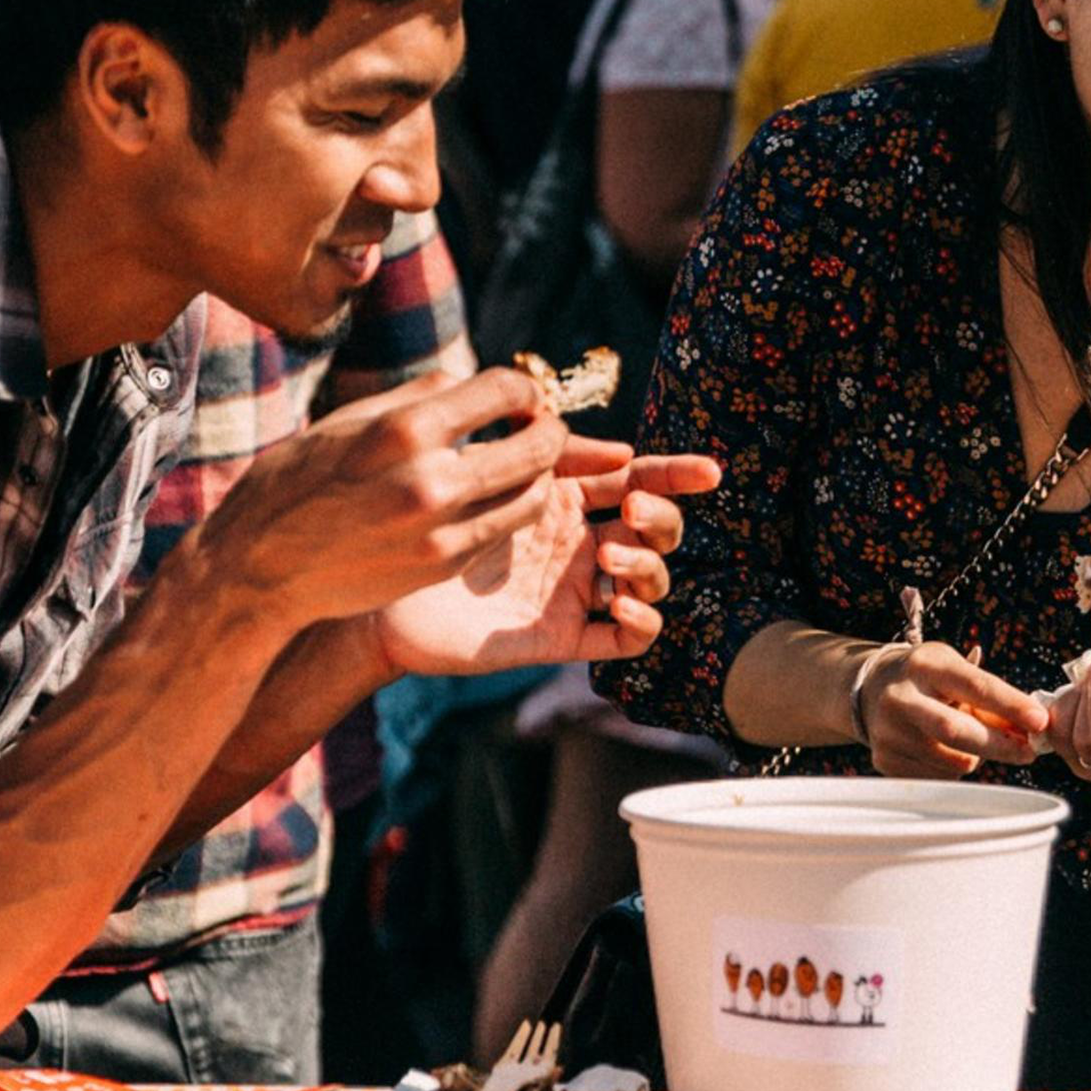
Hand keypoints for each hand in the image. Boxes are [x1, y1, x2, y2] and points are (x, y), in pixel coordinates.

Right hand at [172, 364, 574, 639]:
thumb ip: (420, 396)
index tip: (522, 396)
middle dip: (548, 430)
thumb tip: (474, 380)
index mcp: (406, 430)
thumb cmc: (298, 480)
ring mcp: (442, 530)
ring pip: (533, 494)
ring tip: (524, 464)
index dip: (525, 390)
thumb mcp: (350, 419)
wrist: (259, 565)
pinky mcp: (443, 565)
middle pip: (536, 446)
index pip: (506, 391)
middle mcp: (432, 481)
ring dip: (540, 474)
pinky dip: (510, 509)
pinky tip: (495, 497)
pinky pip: (503, 529)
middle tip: (541, 426)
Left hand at [370, 433, 722, 676]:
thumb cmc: (429, 524)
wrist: (380, 591)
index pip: (637, 481)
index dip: (677, 475)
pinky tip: (621, 605)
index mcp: (567, 501)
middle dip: (661, 517)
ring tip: (609, 558)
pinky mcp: (563, 637)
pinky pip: (625, 640)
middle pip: (655, 530)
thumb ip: (553, 458)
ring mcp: (575, 592)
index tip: (709, 471)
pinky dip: (642, 622)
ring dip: (647, 565)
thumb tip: (622, 450)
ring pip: (651, 581)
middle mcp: (580, 546)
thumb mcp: (496, 477)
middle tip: (632, 508)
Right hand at [857, 643, 1049, 777]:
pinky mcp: (884, 759)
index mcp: (925, 665)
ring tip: (965, 737)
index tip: (1040, 721)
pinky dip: (951, 767)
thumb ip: (990, 696)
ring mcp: (889, 732)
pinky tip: (940, 748)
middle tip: (1028, 753)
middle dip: (1000, 746)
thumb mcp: (955, 670)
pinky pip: (938, 777)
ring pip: (954, 761)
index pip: (976, 686)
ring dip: (974, 756)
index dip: (1011, 705)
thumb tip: (1032, 729)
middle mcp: (901, 698)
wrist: (871, 688)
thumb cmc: (929, 678)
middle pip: (957, 731)